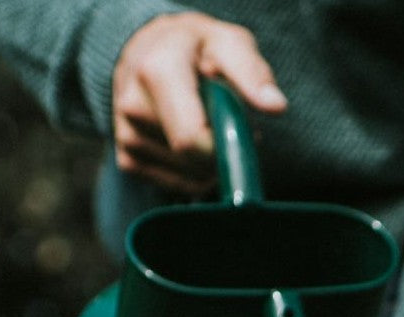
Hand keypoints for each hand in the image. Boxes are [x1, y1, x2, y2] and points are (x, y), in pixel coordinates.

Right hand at [112, 12, 286, 193]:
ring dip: (211, 163)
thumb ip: (252, 73)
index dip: (226, 150)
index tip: (245, 136)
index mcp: (157, 71)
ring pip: (190, 177)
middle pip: (195, 162)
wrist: (147, 52)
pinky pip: (177, 186)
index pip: (192, 139)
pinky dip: (195, 172)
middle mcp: (134, 106)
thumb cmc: (196, 49)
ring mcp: (127, 137)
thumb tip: (275, 106)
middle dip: (223, 152)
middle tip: (228, 122)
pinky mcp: (127, 160)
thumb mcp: (227, 43)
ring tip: (206, 126)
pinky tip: (191, 142)